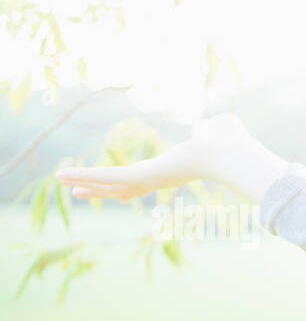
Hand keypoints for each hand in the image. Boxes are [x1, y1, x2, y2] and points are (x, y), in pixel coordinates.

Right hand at [56, 113, 273, 200]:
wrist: (230, 152)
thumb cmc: (229, 143)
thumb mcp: (215, 133)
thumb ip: (210, 130)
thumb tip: (213, 127)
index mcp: (171, 170)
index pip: (142, 179)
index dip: (125, 183)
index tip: (113, 185)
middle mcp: (158, 179)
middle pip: (121, 189)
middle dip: (99, 190)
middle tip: (77, 193)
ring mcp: (149, 180)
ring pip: (109, 184)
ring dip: (83, 181)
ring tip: (60, 179)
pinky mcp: (142, 176)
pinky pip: (108, 176)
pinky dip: (85, 177)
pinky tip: (63, 176)